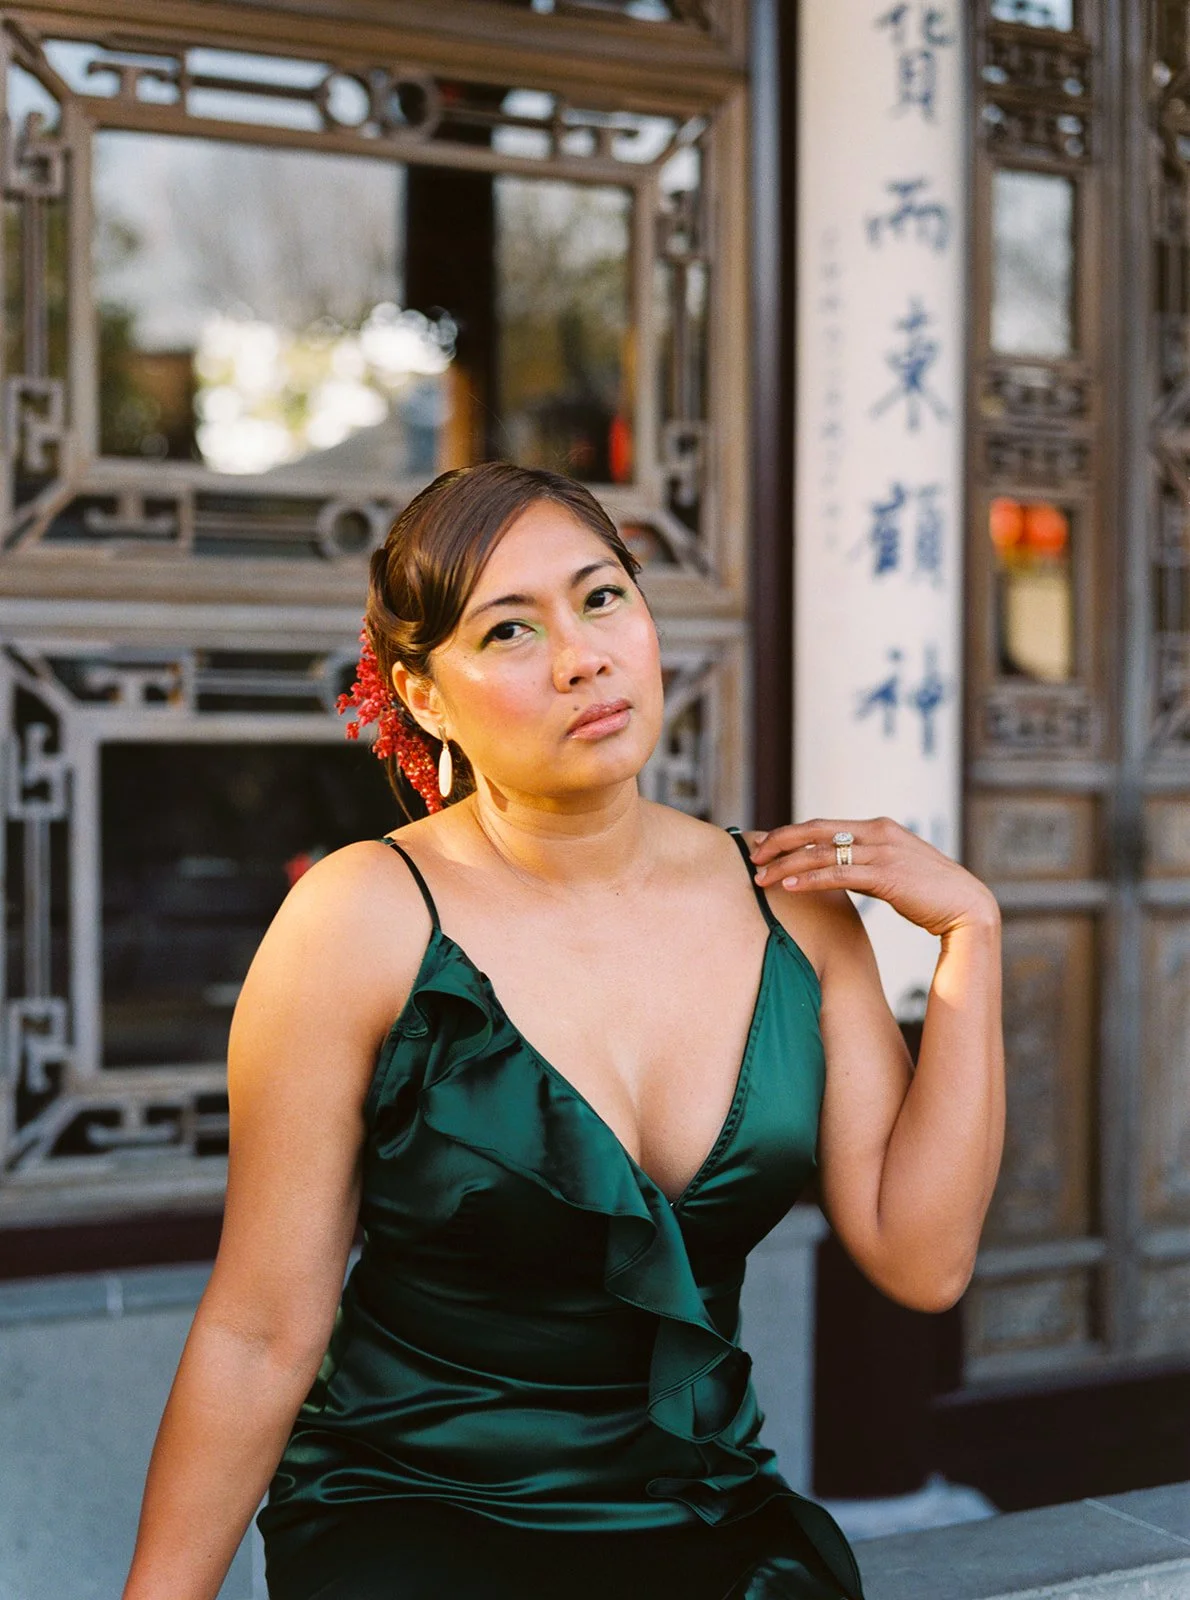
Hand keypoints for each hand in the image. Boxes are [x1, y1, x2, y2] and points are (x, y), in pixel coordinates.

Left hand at [749, 817, 1000, 940]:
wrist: (967, 908)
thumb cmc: (928, 893)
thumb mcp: (892, 870)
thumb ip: (864, 863)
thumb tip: (834, 869)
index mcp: (879, 827)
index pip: (823, 824)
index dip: (790, 833)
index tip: (764, 843)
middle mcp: (879, 832)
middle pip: (816, 830)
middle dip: (779, 841)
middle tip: (752, 854)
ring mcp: (883, 852)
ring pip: (822, 852)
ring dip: (786, 863)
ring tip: (761, 877)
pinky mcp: (887, 875)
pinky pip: (838, 873)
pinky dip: (810, 878)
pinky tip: (788, 885)